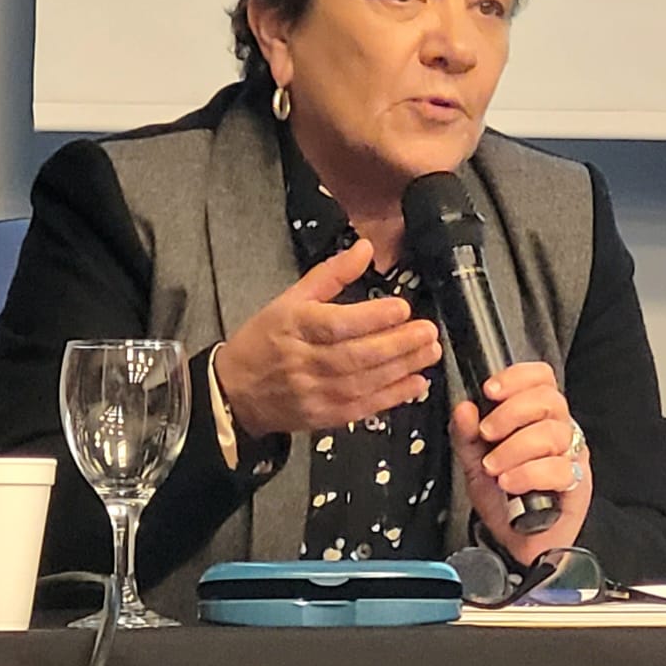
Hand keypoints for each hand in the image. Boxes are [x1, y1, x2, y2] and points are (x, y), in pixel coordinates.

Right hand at [214, 238, 441, 438]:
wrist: (236, 392)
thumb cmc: (266, 338)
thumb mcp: (291, 298)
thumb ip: (332, 274)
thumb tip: (366, 247)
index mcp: (295, 326)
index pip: (337, 324)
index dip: (371, 318)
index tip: (402, 307)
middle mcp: (305, 362)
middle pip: (356, 356)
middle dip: (397, 345)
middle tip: (428, 332)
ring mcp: (315, 393)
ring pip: (364, 382)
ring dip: (402, 369)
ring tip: (429, 352)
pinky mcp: (324, 417)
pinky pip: (363, 408)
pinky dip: (393, 397)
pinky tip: (417, 384)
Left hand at [450, 361, 591, 567]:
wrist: (520, 541)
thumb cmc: (503, 497)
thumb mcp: (473, 462)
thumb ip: (466, 434)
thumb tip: (464, 408)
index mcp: (536, 415)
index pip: (541, 377)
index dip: (517, 377)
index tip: (490, 390)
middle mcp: (559, 429)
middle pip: (549, 399)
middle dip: (511, 412)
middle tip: (487, 433)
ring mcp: (571, 455)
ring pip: (553, 433)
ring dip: (515, 448)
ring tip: (493, 467)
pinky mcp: (577, 483)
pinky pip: (559, 468)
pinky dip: (528, 474)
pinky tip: (510, 483)